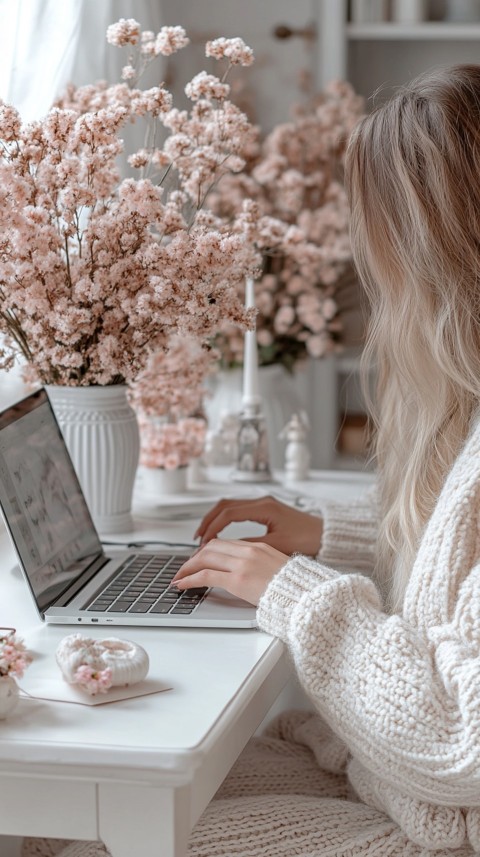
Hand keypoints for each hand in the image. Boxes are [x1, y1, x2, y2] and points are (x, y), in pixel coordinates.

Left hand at [172, 538, 287, 604]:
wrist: (306, 595)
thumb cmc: (295, 587)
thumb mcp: (277, 569)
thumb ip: (260, 566)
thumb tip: (248, 574)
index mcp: (259, 547)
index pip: (225, 543)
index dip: (208, 551)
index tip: (199, 559)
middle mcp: (249, 551)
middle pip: (212, 547)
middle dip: (194, 558)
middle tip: (184, 568)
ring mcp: (242, 564)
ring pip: (205, 558)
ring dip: (188, 568)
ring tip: (179, 577)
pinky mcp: (237, 580)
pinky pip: (205, 576)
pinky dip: (190, 579)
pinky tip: (182, 584)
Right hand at [194, 495, 322, 556]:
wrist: (326, 535)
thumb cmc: (308, 540)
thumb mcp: (277, 546)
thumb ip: (251, 546)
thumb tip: (228, 550)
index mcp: (264, 508)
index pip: (228, 514)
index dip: (213, 528)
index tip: (203, 542)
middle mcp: (262, 502)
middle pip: (224, 506)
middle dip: (208, 521)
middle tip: (197, 539)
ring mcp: (263, 504)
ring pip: (229, 506)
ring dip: (215, 519)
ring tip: (204, 536)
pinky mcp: (265, 510)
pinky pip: (238, 511)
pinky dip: (225, 520)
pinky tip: (221, 533)